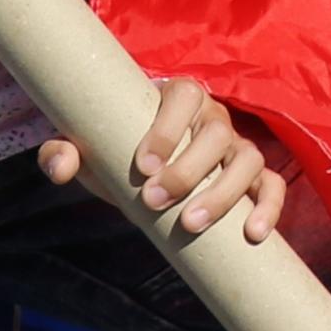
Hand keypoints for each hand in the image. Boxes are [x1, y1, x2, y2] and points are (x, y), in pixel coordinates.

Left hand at [42, 75, 281, 241]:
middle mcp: (213, 117)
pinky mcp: (251, 177)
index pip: (185, 95)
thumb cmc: (117, 148)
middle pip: (217, 133)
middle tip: (153, 201)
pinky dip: (268, 206)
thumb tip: (59, 166)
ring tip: (191, 226)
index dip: (169, 127)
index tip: (143, 165)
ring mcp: (236, 146)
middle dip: (188, 170)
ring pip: (248, 159)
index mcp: (177, 96)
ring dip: (224, 193)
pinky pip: (271, 185)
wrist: (143, 167)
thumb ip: (63, 149)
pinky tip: (253, 234)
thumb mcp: (89, 145)